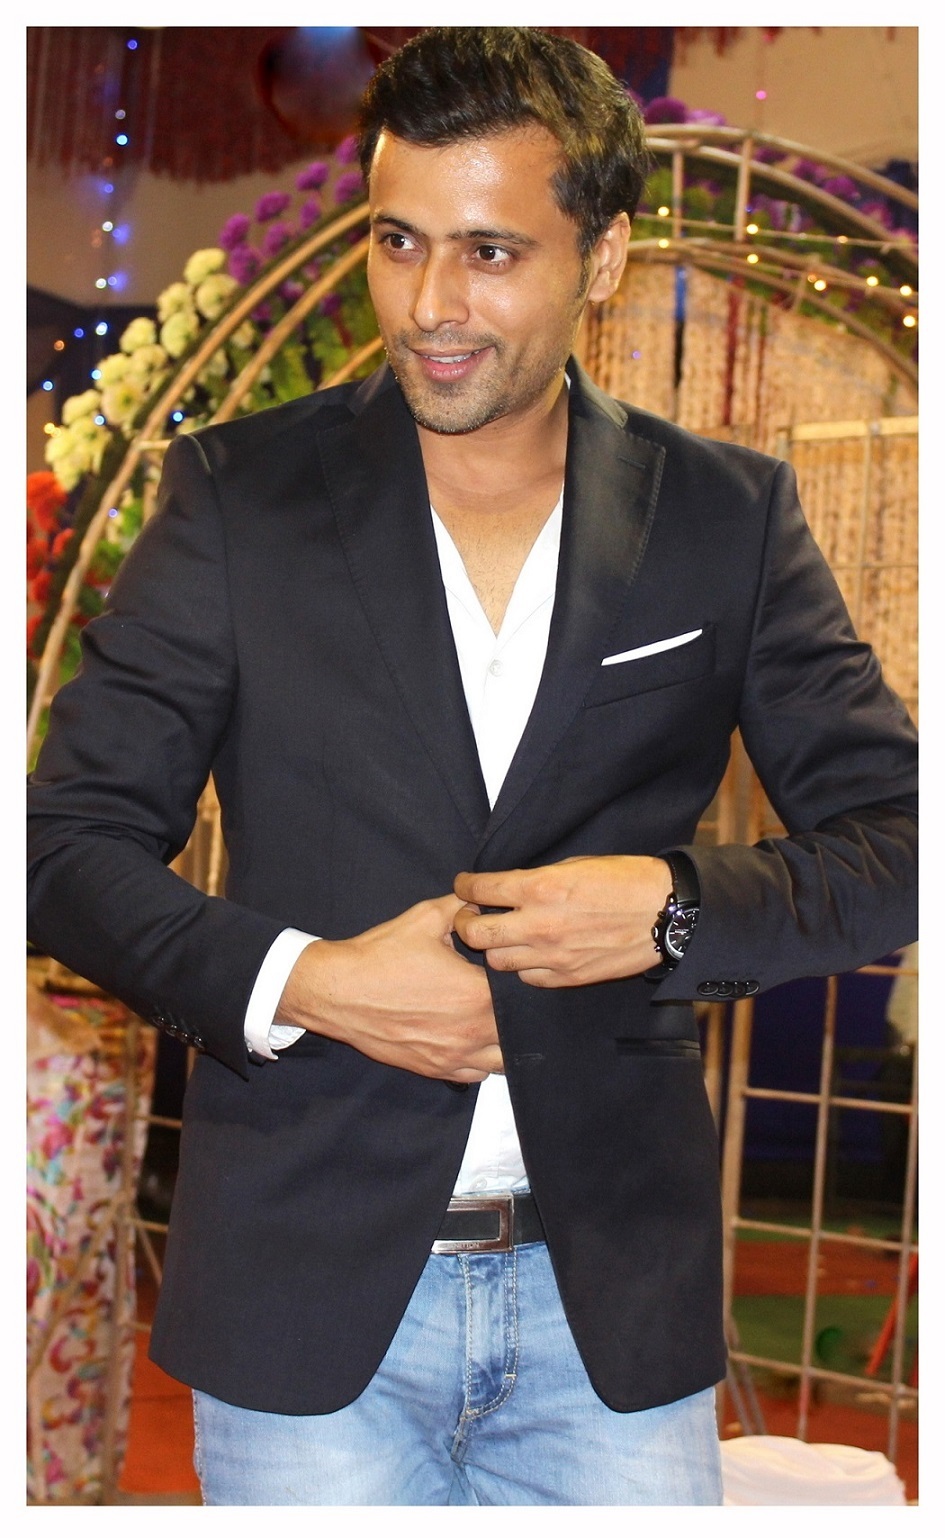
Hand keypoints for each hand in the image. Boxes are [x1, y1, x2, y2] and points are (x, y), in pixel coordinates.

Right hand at [276, 895, 501, 1081]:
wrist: (337, 992)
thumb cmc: (380, 957)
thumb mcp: (425, 919)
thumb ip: (461, 907)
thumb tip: (481, 902)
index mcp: (477, 994)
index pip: (520, 991)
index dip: (517, 977)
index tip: (507, 968)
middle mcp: (472, 1031)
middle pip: (517, 1028)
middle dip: (514, 1011)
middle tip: (500, 993)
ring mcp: (455, 1056)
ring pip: (502, 1059)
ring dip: (503, 1040)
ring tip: (488, 1019)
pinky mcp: (436, 1069)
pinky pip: (476, 1075)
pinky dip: (481, 1060)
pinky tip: (470, 1039)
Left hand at [452, 855, 670, 987]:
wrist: (665, 914)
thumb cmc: (625, 880)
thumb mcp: (574, 865)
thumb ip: (537, 880)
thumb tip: (509, 888)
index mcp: (539, 889)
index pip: (480, 890)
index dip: (465, 886)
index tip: (464, 886)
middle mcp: (538, 925)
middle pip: (475, 934)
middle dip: (465, 923)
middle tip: (469, 917)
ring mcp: (552, 956)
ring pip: (497, 961)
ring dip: (494, 947)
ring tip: (501, 937)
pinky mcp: (568, 978)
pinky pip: (528, 978)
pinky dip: (523, 967)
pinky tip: (529, 954)